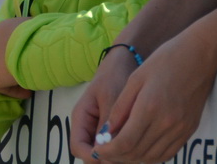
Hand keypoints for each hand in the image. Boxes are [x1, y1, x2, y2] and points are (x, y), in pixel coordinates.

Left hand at [0, 19, 31, 98]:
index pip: (8, 40)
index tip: (30, 57)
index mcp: (3, 28)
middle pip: (1, 54)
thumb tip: (39, 40)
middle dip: (11, 62)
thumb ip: (33, 33)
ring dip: (12, 75)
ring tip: (28, 81)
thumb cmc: (39, 36)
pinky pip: (2, 86)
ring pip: (1, 70)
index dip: (18, 50)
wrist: (34, 47)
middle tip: (27, 68)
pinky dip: (14, 90)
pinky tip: (28, 92)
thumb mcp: (38, 28)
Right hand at [69, 42, 139, 158]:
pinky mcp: (112, 130)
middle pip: (90, 154)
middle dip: (106, 158)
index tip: (110, 155)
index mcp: (81, 118)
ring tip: (135, 149)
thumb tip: (106, 148)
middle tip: (127, 155)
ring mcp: (99, 130)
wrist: (125, 62)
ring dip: (116, 155)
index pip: (77, 147)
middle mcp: (87, 127)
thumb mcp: (111, 96)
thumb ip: (107, 122)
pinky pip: (115, 146)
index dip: (91, 156)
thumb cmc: (115, 75)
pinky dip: (124, 149)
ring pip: (104, 153)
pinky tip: (138, 144)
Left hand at [92, 33, 215, 163]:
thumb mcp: (136, 78)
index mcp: (149, 107)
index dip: (108, 151)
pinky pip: (167, 154)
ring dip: (133, 159)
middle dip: (117, 157)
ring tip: (120, 152)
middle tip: (105, 152)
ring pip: (151, 158)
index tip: (98, 150)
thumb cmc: (166, 60)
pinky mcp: (189, 130)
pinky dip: (151, 157)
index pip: (124, 143)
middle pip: (137, 153)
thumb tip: (106, 133)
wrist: (200, 54)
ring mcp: (180, 128)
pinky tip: (141, 150)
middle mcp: (166, 123)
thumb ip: (120, 108)